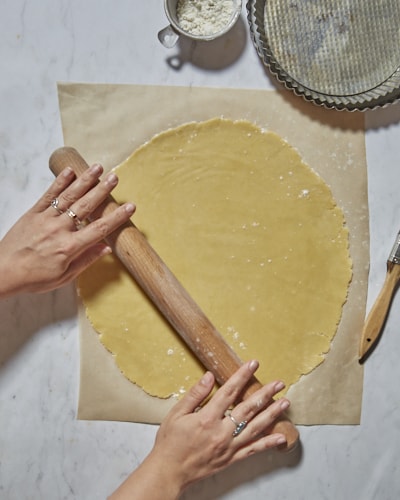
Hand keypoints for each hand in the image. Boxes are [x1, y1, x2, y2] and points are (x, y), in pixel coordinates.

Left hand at [0, 164, 134, 297]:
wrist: (2, 271)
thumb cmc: (33, 277)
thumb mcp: (64, 276)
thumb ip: (86, 260)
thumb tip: (106, 248)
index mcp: (69, 247)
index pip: (99, 229)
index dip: (116, 217)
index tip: (130, 207)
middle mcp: (59, 229)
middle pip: (86, 206)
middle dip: (102, 190)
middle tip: (115, 177)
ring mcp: (46, 219)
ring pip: (69, 196)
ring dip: (85, 180)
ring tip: (98, 167)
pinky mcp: (33, 213)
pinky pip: (49, 195)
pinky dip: (59, 182)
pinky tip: (70, 171)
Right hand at [111, 360, 289, 499]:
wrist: (169, 471)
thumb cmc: (170, 441)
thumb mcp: (177, 413)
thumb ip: (195, 394)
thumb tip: (210, 376)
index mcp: (207, 418)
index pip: (229, 392)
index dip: (242, 376)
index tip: (253, 364)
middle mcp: (221, 432)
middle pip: (248, 409)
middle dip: (265, 394)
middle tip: (279, 383)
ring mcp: (228, 447)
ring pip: (255, 428)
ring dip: (272, 414)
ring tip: (285, 403)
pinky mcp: (231, 459)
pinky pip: (253, 450)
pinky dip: (268, 443)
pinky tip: (281, 437)